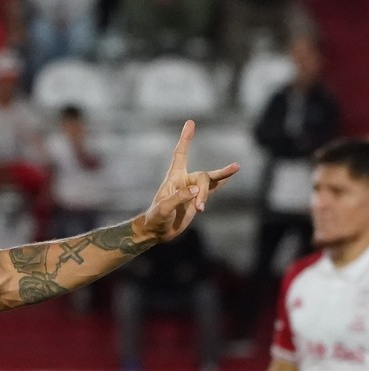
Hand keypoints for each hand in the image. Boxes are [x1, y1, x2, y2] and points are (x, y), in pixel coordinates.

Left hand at [139, 120, 240, 242]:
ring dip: (213, 190)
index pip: (180, 154)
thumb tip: (196, 190)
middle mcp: (184, 180)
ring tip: (225, 181)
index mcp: (173, 177)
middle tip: (199, 209)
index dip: (186, 139)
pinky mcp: (198, 199)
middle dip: (204, 192)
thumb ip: (178, 198)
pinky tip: (231, 175)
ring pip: (210, 183)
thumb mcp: (163, 208)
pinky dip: (223, 182)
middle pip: (203, 177)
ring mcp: (192, 189)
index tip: (190, 123)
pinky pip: (213, 188)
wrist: (157, 231)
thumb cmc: (156, 218)